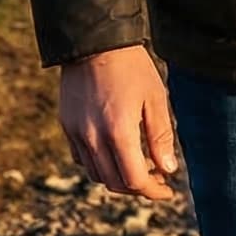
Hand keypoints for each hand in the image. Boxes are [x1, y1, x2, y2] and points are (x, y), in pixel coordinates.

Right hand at [60, 46, 178, 200]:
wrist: (95, 44)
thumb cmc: (133, 68)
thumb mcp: (156, 98)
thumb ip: (161, 136)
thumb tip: (168, 169)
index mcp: (118, 132)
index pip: (133, 178)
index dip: (152, 190)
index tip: (167, 191)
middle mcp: (93, 138)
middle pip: (113, 182)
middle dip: (137, 187)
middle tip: (158, 180)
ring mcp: (76, 134)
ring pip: (95, 174)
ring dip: (118, 179)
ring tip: (140, 168)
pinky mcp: (67, 127)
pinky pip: (82, 159)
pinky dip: (100, 165)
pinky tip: (117, 154)